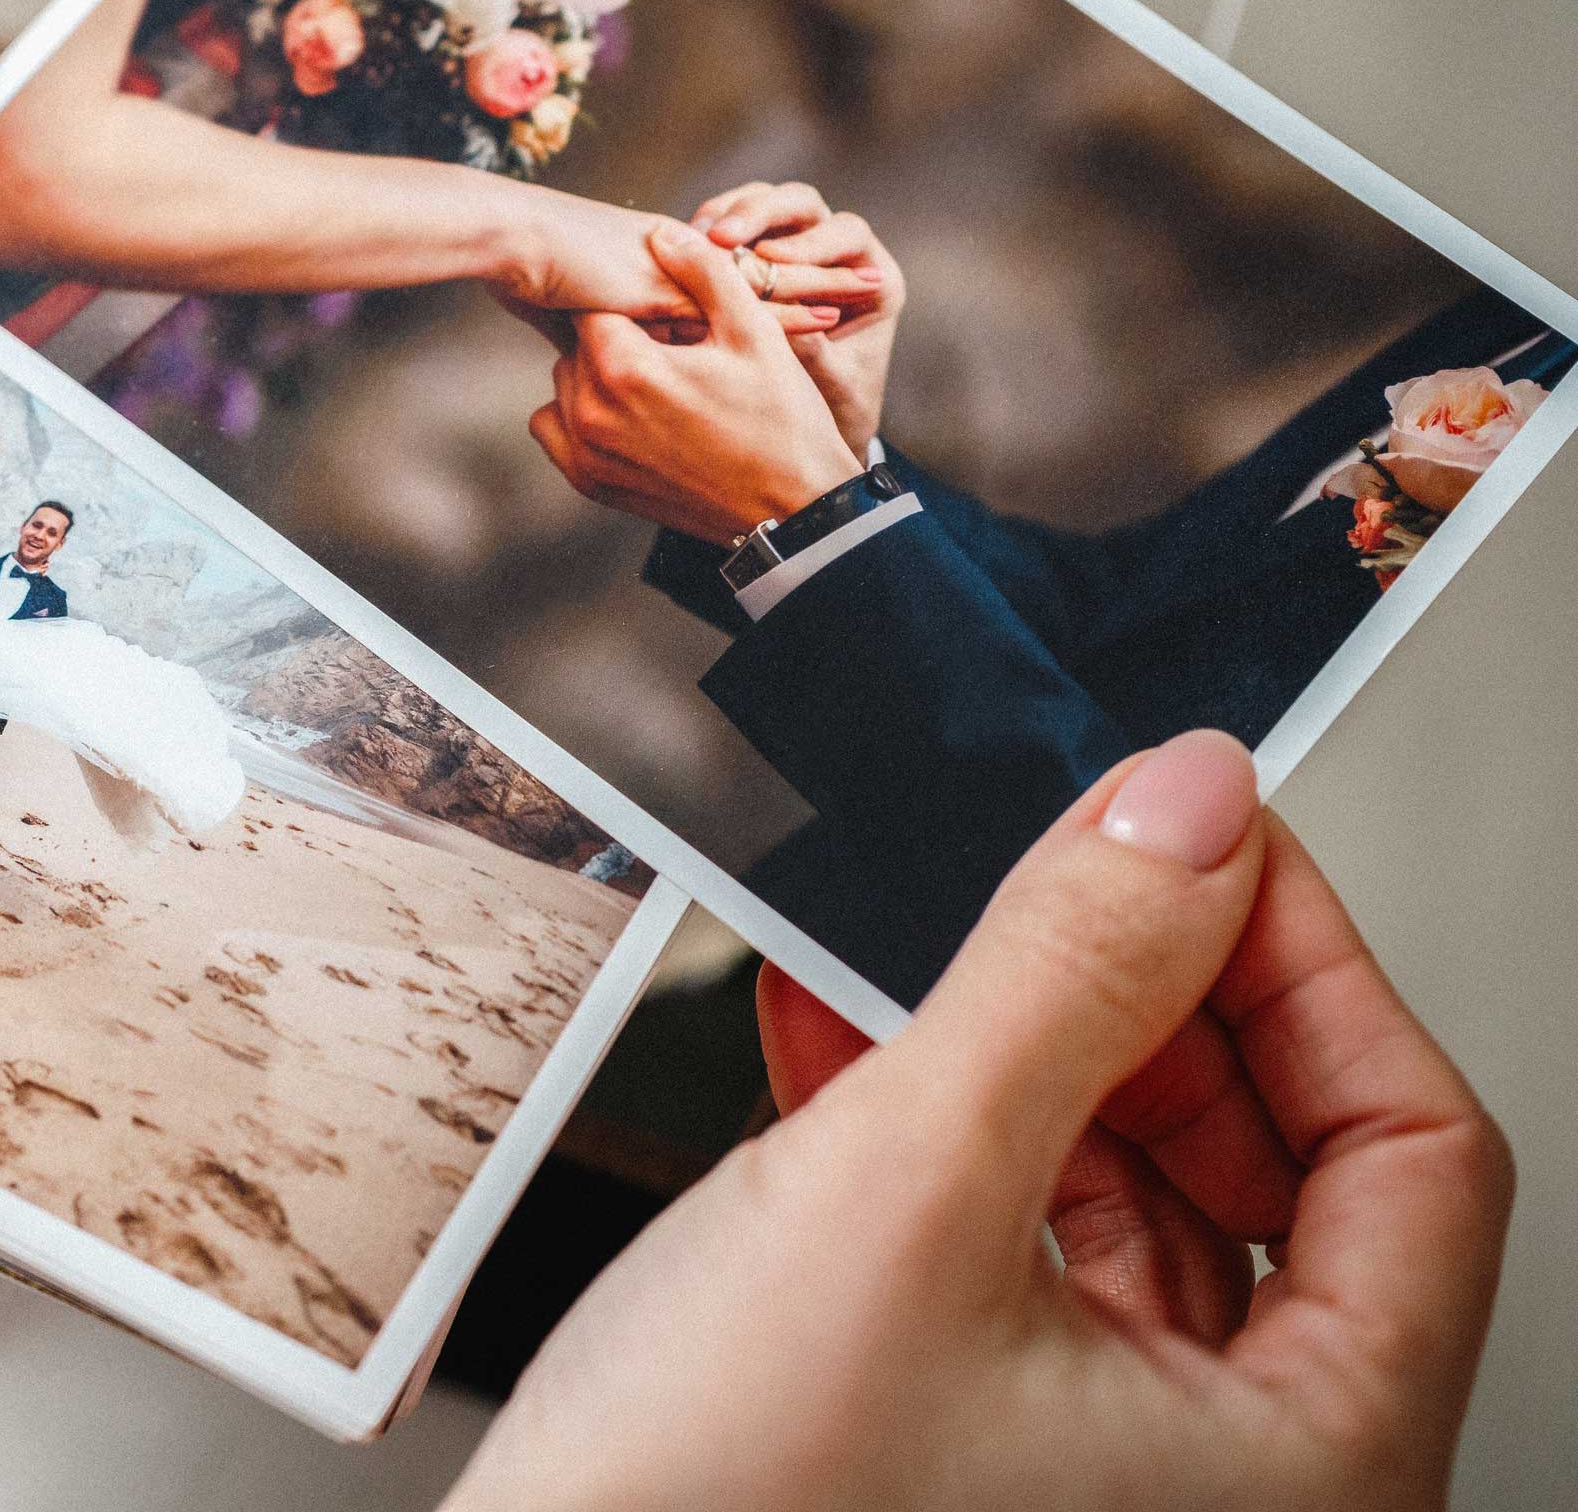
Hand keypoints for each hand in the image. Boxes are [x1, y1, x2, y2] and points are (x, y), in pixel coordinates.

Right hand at [447, 732, 1510, 1511]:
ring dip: (1023, 1050)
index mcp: (1308, 1472)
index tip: (1198, 838)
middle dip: (1147, 1000)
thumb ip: (1065, 976)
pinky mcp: (977, 1450)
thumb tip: (1182, 810)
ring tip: (920, 948)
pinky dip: (942, 1133)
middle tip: (1058, 876)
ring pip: (1132, 1201)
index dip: (1310, 963)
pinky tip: (840, 1035)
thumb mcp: (906, 1189)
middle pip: (1278, 1169)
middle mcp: (1235, 1493)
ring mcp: (1105, 1477)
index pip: (1414, 1152)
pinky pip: (1014, 1251)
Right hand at [488, 192, 873, 350]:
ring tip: (873, 286)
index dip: (773, 286)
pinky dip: (791, 307)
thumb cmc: (521, 270)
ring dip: (822, 282)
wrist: (511, 242)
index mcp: (660, 266)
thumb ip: (588, 338)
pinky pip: (748, 297)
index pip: (729, 277)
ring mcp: (686, 268)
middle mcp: (684, 261)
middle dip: (817, 274)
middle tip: (870, 281)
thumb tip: (577, 372)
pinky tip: (833, 314)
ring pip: (769, 275)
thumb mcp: (562, 315)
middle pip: (763, 268)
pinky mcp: (685, 281)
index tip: (817, 296)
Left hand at [528, 223, 863, 541]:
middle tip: (671, 350)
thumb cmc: (781, 417)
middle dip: (618, 338)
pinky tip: (633, 414)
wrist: (793, 509)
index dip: (632, 304)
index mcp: (625, 368)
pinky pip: (556, 430)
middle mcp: (591, 413)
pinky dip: (582, 416)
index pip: (595, 305)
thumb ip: (703, 273)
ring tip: (658, 383)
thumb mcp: (753, 332)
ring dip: (598, 375)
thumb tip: (660, 231)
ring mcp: (586, 453)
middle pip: (578, 344)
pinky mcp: (590, 483)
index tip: (665, 316)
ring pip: (565, 384)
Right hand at [693, 180, 904, 458]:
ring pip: (758, 203)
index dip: (809, 243)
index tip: (772, 259)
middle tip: (722, 236)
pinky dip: (703, 235)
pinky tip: (680, 253)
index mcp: (871, 275)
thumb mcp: (833, 388)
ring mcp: (787, 246)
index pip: (846, 234)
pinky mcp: (747, 257)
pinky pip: (726, 227)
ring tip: (695, 240)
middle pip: (798, 203)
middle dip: (759, 213)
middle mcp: (831, 251)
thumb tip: (792, 322)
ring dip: (726, 216)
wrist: (810, 439)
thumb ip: (818, 355)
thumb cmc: (834, 411)